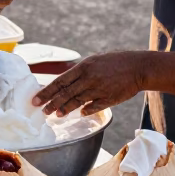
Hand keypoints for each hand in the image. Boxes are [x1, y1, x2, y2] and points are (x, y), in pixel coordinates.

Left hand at [32, 52, 146, 115]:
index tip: (36, 100)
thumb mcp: (95, 61)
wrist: (138, 67)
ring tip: (56, 115)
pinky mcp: (108, 99)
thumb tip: (66, 83)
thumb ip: (80, 72)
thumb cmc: (116, 62)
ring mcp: (98, 89)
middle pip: (65, 93)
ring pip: (77, 102)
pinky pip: (93, 107)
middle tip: (41, 111)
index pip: (60, 81)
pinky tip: (79, 114)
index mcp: (84, 67)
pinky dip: (85, 111)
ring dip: (65, 109)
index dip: (46, 92)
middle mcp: (89, 78)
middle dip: (51, 103)